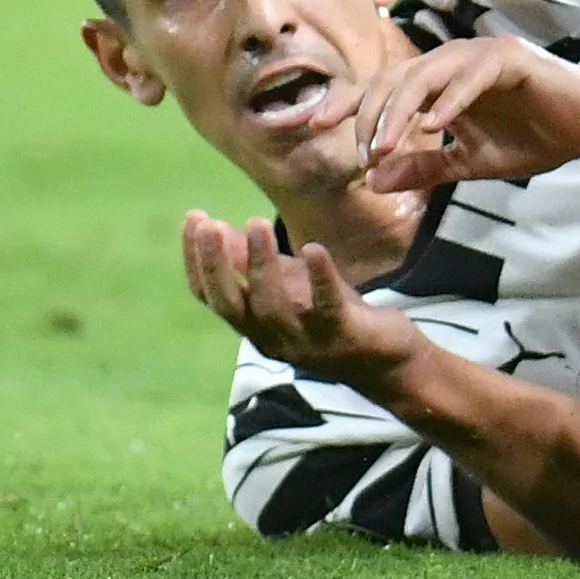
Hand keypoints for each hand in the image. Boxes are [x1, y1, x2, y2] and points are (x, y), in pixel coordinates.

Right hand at [183, 212, 415, 382]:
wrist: (386, 360)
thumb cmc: (329, 316)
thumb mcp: (288, 285)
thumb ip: (252, 263)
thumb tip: (216, 227)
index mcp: (254, 325)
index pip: (212, 297)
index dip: (197, 260)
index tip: (193, 218)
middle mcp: (271, 338)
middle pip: (231, 306)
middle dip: (215, 266)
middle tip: (209, 225)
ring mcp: (306, 340)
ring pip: (272, 308)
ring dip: (262, 265)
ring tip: (257, 223)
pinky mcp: (342, 335)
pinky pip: (326, 307)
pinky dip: (319, 278)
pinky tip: (313, 249)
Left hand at [354, 35, 579, 193]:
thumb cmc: (536, 137)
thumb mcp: (468, 163)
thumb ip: (423, 168)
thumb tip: (371, 180)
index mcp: (439, 84)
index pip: (381, 87)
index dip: (346, 103)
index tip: (313, 126)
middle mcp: (453, 62)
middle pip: (394, 78)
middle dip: (370, 115)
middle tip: (365, 154)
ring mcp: (481, 56)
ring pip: (424, 73)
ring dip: (400, 111)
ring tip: (385, 146)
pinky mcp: (510, 59)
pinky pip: (470, 76)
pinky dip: (449, 100)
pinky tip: (433, 127)